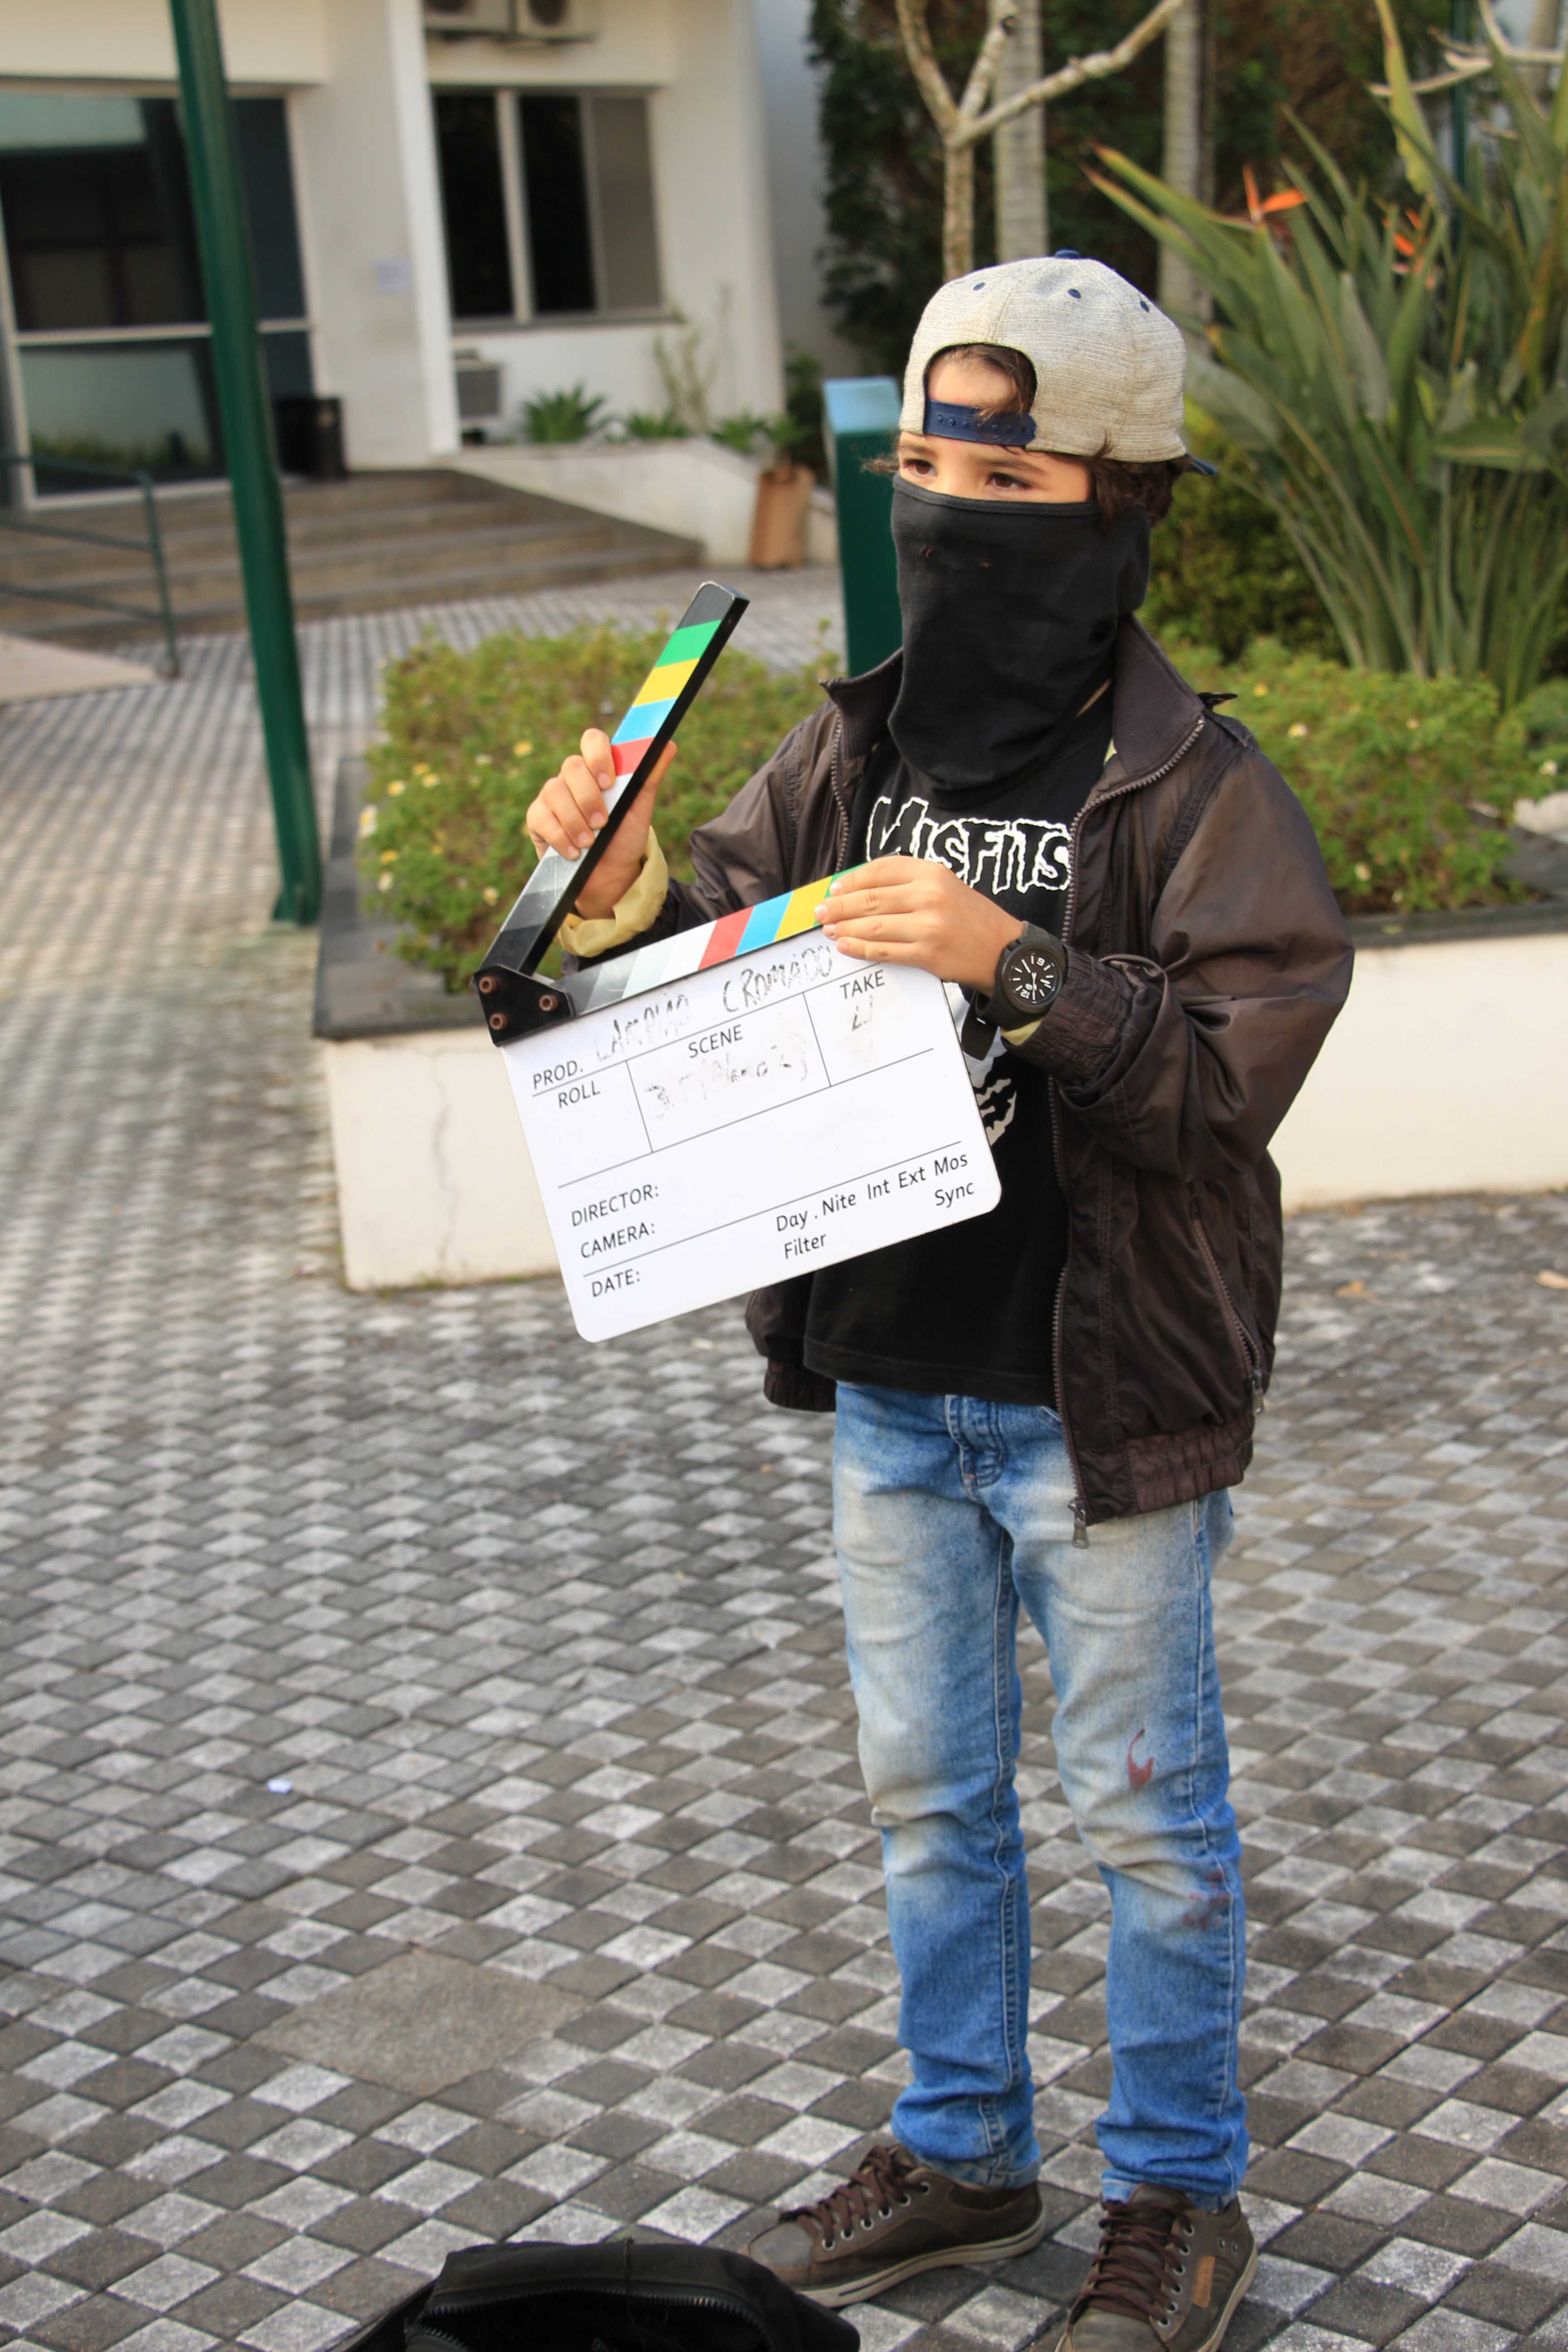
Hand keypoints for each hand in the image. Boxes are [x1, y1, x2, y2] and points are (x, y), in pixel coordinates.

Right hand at [525, 729, 676, 920]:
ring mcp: (553, 795)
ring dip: (575, 820)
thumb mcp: (640, 810)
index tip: (608, 782)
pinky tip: (573, 852)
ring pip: (555, 791)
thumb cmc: (624, 837)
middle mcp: (573, 777)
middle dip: (588, 797)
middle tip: (602, 823)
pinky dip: (560, 836)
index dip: (598, 756)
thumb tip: (668, 745)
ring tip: (589, 843)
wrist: (609, 875)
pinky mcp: (538, 818)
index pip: (592, 740)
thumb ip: (650, 777)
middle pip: (571, 766)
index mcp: (598, 767)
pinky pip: (542, 818)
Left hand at [814, 856, 1019, 991]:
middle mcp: (929, 895)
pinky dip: (861, 948)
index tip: (835, 887)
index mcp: (932, 873)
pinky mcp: (927, 953)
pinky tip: (846, 945)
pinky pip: (885, 950)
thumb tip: (863, 890)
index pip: (881, 870)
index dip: (853, 880)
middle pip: (871, 898)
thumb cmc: (972, 918)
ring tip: (829, 929)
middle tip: (820, 911)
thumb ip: (910, 885)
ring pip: (874, 925)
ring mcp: (928, 925)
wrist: (1005, 951)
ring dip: (845, 927)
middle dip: (840, 905)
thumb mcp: (947, 887)